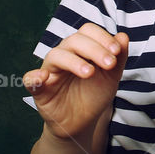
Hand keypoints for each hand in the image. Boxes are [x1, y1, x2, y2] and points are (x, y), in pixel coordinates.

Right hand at [23, 23, 128, 139]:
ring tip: (89, 72)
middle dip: (94, 49)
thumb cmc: (94, 94)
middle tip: (110, 64)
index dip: (102, 37)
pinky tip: (45, 77)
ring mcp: (50, 71)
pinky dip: (35, 77)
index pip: (88, 31)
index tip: (117, 51)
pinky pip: (30, 79)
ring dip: (73, 61)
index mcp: (81, 48)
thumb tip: (124, 36)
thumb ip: (119, 57)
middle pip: (74, 40)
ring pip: (56, 55)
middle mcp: (65, 55)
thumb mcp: (111, 77)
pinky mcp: (39, 89)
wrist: (82, 122)